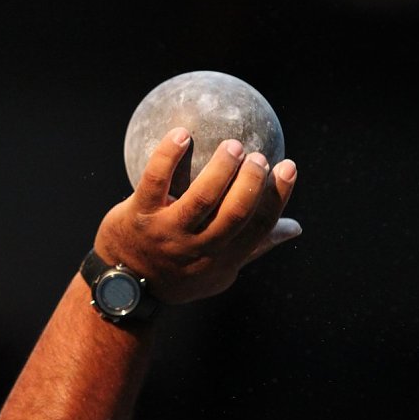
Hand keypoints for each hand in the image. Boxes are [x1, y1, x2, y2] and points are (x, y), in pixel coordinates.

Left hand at [93, 126, 299, 304]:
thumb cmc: (178, 271)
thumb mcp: (218, 270)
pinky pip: (155, 179)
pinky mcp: (138, 216)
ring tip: (232, 145)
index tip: (288, 166)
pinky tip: (181, 133)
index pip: (258, 228)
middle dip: (250, 183)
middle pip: (234, 214)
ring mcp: (167, 233)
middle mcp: (197, 249)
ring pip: (200, 198)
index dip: (277, 197)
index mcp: (222, 259)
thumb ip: (253, 246)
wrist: (123, 286)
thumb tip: (295, 226)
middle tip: (258, 156)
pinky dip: (169, 154)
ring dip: (220, 169)